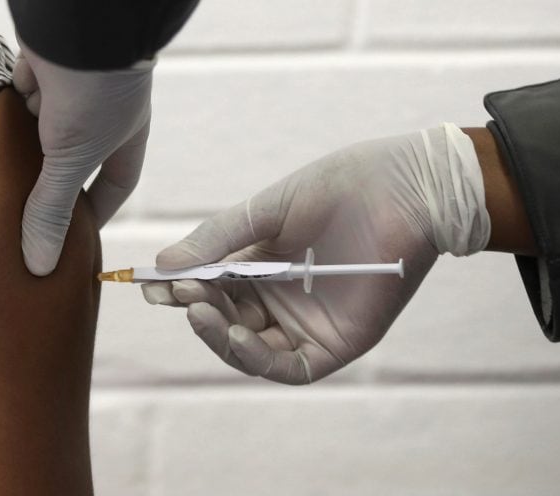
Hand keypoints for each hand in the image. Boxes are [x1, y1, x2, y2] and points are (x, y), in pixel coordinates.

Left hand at [13, 39, 153, 274]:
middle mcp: (101, 115)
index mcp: (125, 137)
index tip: (80, 235)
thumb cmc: (96, 93)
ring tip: (1, 178)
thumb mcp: (72, 159)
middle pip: (75, 158)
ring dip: (27, 144)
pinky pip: (23, 93)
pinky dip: (12, 107)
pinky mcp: (42, 66)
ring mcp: (72, 89)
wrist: (79, 23)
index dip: (100, 209)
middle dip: (54, 182)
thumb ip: (53, 209)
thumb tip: (39, 266)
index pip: (116, 183)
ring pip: (45, 126)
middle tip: (29, 213)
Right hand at [142, 124, 489, 383]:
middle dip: (198, 308)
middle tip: (180, 291)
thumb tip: (162, 267)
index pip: (211, 288)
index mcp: (262, 265)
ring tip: (199, 307)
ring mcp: (306, 324)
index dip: (181, 289)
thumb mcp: (267, 210)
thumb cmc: (342, 188)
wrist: (408, 187)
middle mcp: (280, 299)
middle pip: (226, 320)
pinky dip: (256, 356)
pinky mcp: (335, 344)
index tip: (151, 283)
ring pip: (250, 348)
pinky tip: (236, 333)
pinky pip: (288, 366)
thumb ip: (218, 239)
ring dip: (219, 334)